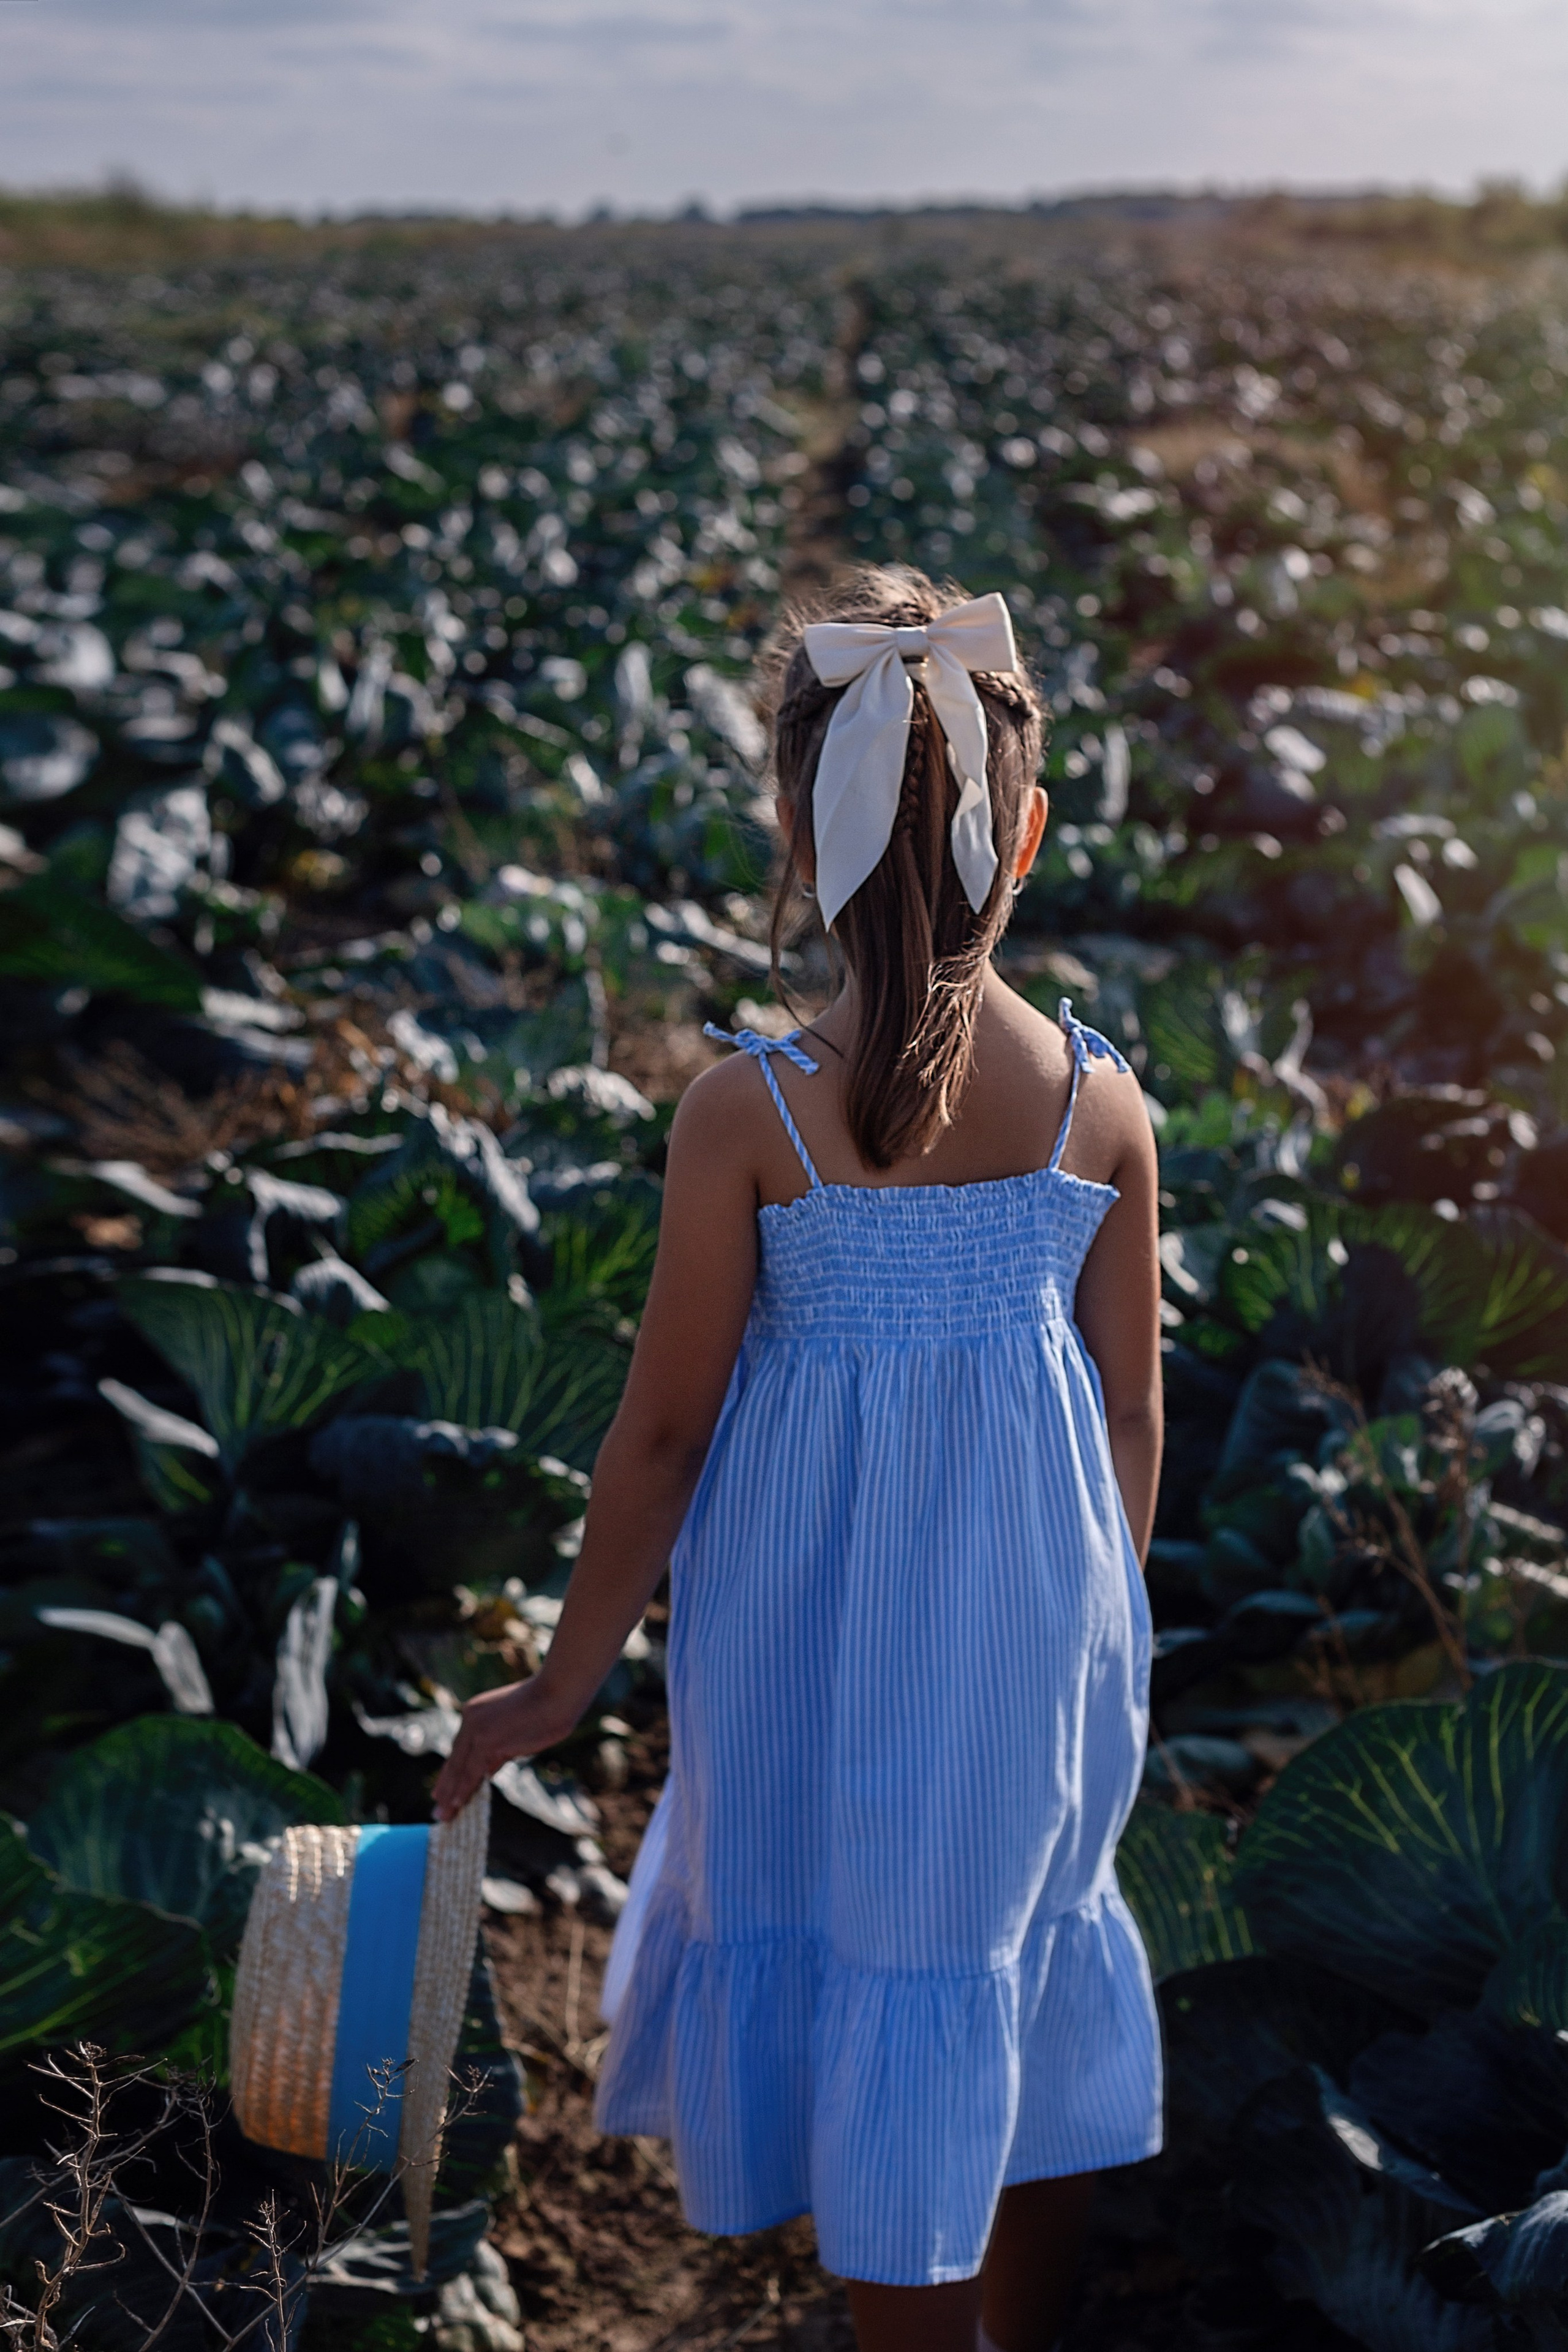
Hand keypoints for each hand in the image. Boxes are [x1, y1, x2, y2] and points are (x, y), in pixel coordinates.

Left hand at [431, 1676, 578, 1822]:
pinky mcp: (487, 1742)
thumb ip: (498, 1750)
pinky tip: (456, 1804)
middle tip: (437, 1807)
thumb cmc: (545, 1707)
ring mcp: (477, 1731)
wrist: (557, 1693)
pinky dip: (463, 1790)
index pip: (459, 1749)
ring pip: (459, 1769)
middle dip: (446, 1786)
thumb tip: (487, 1772)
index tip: (443, 1788)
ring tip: (442, 1814)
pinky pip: (471, 1773)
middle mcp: (470, 1720)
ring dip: (451, 1795)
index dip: (451, 1771)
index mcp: (475, 1713)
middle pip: (455, 1760)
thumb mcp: (514, 1730)